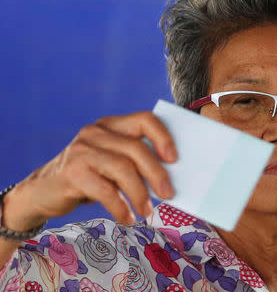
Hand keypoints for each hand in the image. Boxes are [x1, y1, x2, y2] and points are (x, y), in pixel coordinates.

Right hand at [3, 111, 176, 229]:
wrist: (42, 192)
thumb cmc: (88, 177)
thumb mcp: (111, 163)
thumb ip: (133, 162)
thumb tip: (169, 179)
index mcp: (110, 125)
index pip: (144, 119)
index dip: (163, 137)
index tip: (174, 159)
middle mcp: (96, 132)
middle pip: (136, 149)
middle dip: (157, 174)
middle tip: (168, 195)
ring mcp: (82, 151)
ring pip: (123, 169)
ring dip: (140, 194)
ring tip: (147, 212)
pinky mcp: (72, 172)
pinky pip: (106, 191)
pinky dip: (121, 208)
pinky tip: (127, 218)